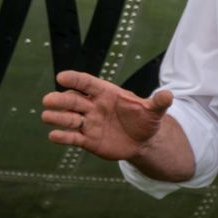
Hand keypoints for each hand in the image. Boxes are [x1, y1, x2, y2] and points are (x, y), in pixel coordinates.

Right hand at [42, 70, 171, 160]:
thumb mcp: (154, 111)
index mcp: (106, 93)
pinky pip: (72, 138)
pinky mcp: (87, 140)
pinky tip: (54, 136)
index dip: (75, 79)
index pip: (87, 83)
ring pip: (68, 118)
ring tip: (48, 116)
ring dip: (58, 117)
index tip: (62, 77)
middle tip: (49, 99)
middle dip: (60, 99)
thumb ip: (158, 103)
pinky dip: (62, 137)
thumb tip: (169, 95)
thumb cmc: (145, 120)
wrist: (143, 141)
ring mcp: (88, 123)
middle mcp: (93, 106)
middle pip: (72, 100)